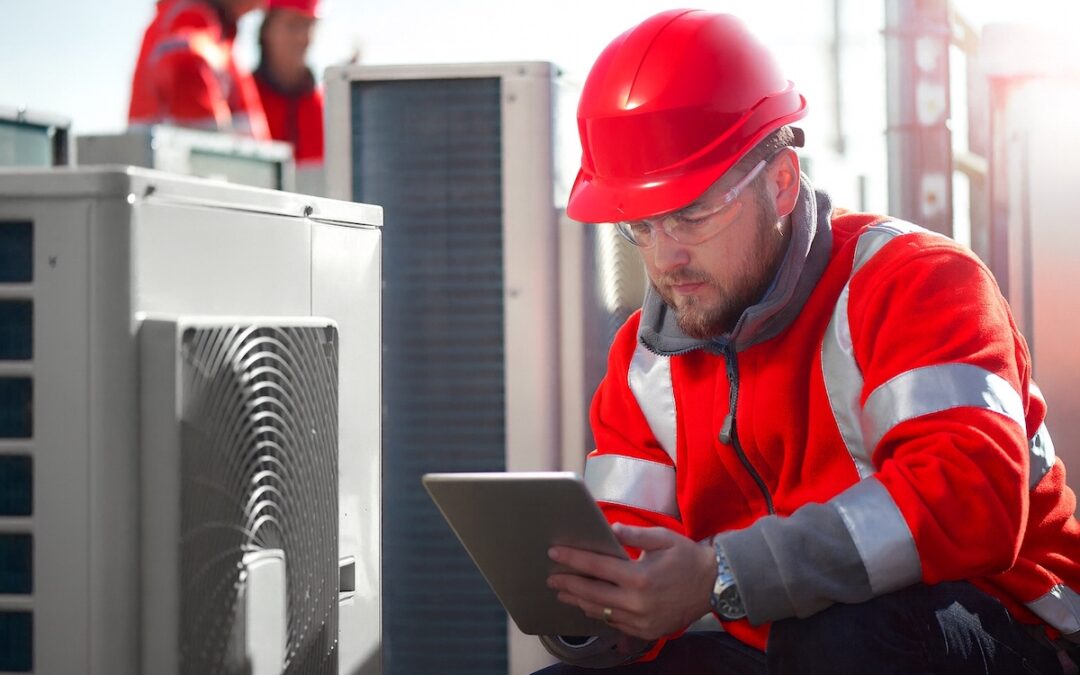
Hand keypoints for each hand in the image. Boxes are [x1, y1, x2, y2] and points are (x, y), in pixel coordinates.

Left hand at [546, 524, 715, 640]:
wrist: (714, 586)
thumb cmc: (687, 557)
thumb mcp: (663, 538)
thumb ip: (634, 534)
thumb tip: (610, 529)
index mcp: (639, 577)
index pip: (596, 567)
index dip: (573, 559)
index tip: (555, 553)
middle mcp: (637, 602)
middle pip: (592, 593)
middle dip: (568, 584)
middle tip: (551, 578)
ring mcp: (641, 621)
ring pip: (601, 612)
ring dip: (579, 601)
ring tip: (563, 592)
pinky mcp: (646, 631)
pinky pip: (615, 624)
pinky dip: (599, 614)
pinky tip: (589, 605)